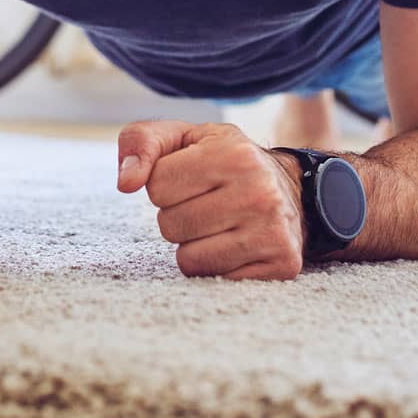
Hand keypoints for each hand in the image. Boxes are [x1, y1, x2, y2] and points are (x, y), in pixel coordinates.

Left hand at [116, 120, 307, 279]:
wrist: (292, 189)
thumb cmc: (224, 160)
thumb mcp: (183, 137)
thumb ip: (141, 143)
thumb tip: (126, 183)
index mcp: (234, 154)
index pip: (156, 186)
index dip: (164, 184)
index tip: (191, 179)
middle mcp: (259, 193)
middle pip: (169, 225)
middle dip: (177, 216)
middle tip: (206, 203)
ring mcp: (273, 232)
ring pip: (189, 260)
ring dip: (194, 245)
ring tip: (220, 224)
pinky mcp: (281, 265)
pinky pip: (213, 280)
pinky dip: (216, 266)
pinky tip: (236, 244)